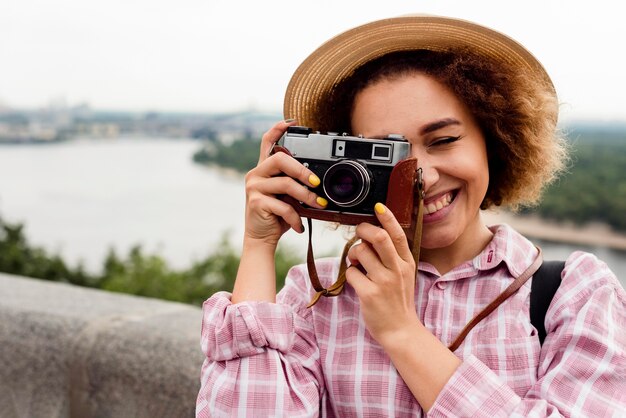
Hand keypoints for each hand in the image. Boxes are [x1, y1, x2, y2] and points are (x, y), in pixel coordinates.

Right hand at [243, 120, 326, 248]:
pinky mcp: (256, 203)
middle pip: (280, 160)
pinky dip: (296, 217)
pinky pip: (283, 206)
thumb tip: (318, 180)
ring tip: (318, 205)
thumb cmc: (277, 215)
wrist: (261, 238)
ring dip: (306, 196)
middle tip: (317, 182)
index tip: (292, 122)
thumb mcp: (287, 196)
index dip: (278, 129)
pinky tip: (300, 225)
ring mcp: (254, 188)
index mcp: (264, 169)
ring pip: (285, 184)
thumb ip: (294, 183)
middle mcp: (256, 174)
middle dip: (303, 170)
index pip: (267, 142)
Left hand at [345, 203, 420, 345]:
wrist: (401, 330)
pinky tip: (357, 281)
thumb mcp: (404, 275)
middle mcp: (397, 270)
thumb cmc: (398, 300)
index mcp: (407, 263)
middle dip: (364, 229)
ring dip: (353, 254)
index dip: (387, 218)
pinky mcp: (369, 293)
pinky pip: (351, 272)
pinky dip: (350, 273)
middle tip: (359, 232)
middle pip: (379, 237)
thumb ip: (392, 256)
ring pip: (360, 252)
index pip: (397, 235)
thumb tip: (372, 234)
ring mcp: (384, 282)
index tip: (378, 206)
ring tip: (358, 264)